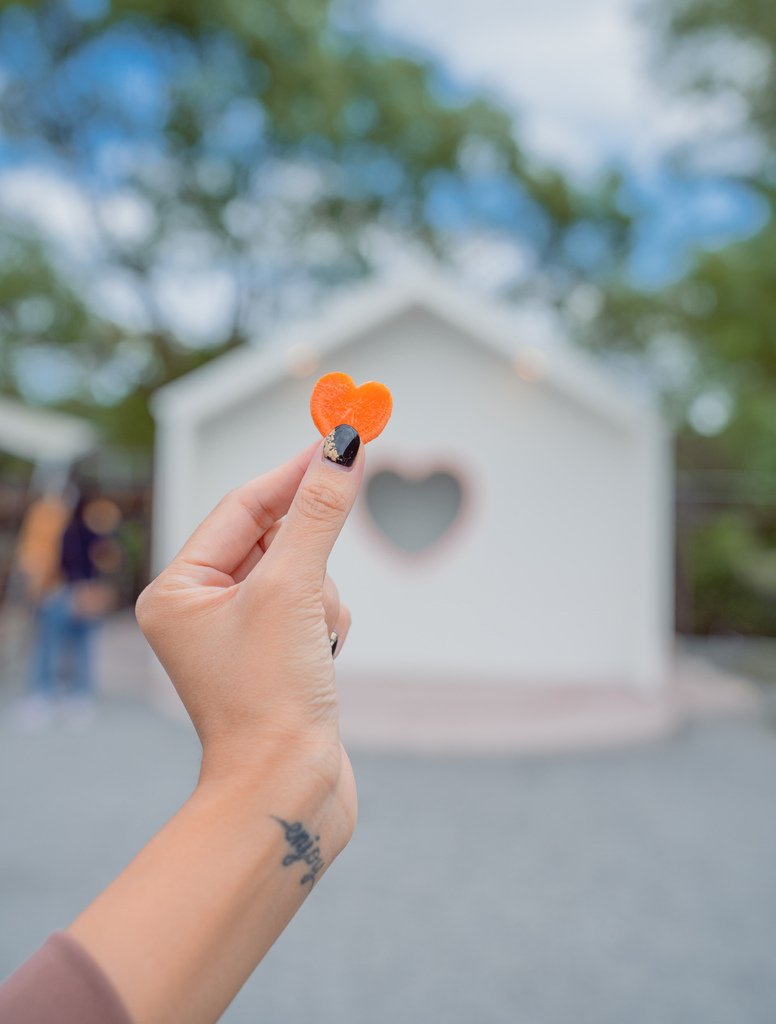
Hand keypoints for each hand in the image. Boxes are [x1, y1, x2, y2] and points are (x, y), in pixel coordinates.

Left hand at [136, 433, 363, 837]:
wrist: (289, 791)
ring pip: (301, 573)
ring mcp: (239, 634)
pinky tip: (324, 659)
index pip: (242, 507)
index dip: (294, 473)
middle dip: (308, 555)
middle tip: (332, 540)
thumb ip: (319, 514)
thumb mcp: (294, 590)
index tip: (341, 439)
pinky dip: (328, 621)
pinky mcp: (276, 655)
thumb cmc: (271, 697)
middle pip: (272, 539)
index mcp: (177, 590)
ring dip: (322, 596)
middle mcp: (200, 609)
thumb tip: (343, 448)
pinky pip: (312, 607)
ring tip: (316, 641)